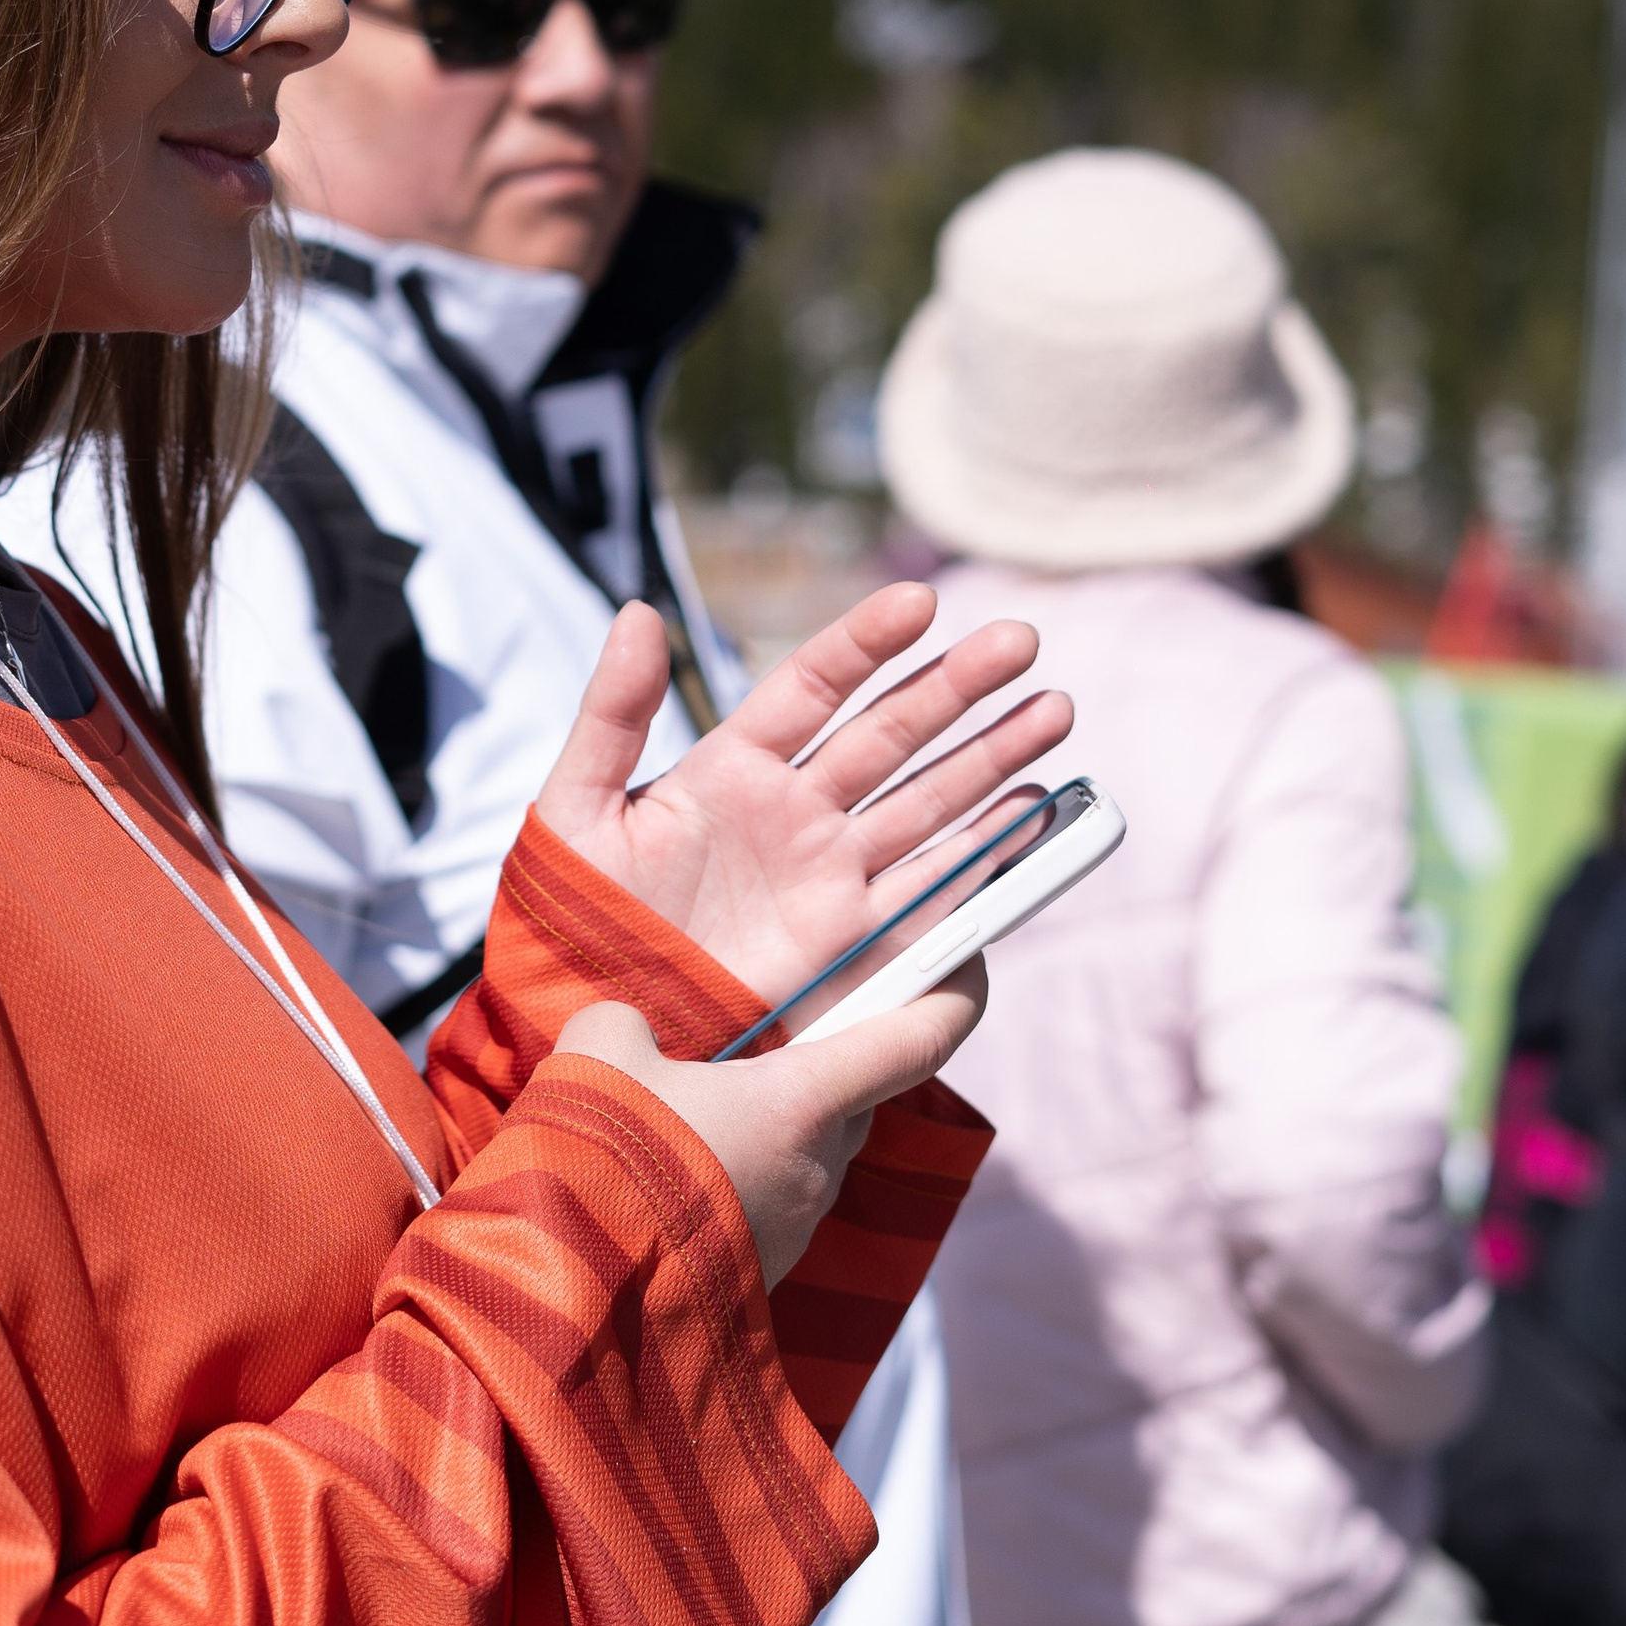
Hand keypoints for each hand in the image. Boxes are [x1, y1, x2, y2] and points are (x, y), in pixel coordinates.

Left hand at [533, 580, 1068, 1018]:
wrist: (591, 1023)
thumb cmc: (570, 917)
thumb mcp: (576, 808)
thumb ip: (611, 713)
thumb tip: (639, 612)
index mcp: (732, 768)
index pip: (814, 685)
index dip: (866, 642)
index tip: (919, 602)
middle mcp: (794, 813)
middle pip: (891, 733)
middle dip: (958, 687)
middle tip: (1023, 642)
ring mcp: (830, 877)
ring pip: (928, 801)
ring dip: (993, 757)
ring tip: (1055, 710)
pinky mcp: (851, 944)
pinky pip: (932, 890)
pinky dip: (986, 855)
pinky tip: (1034, 812)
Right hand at [555, 970, 987, 1285]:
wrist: (579, 1305)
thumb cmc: (607, 1166)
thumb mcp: (599, 1053)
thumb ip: (627, 1023)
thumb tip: (630, 1037)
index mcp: (804, 1103)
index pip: (917, 1042)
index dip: (954, 996)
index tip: (973, 962)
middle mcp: (817, 1166)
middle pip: (853, 1097)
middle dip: (820, 1063)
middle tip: (764, 1035)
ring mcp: (793, 1227)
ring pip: (804, 1152)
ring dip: (766, 1125)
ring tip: (684, 1108)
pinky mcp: (759, 1271)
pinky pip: (764, 1200)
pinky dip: (733, 1174)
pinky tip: (665, 1168)